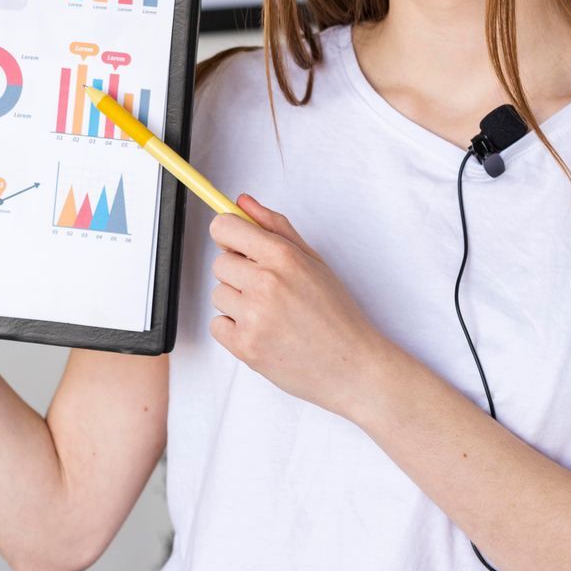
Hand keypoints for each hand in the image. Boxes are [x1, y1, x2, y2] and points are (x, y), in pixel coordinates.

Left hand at [208, 194, 393, 420]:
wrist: (353, 367)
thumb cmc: (337, 314)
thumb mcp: (314, 261)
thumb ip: (275, 227)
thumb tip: (242, 202)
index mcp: (283, 257)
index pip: (224, 228)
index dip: (228, 235)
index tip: (236, 245)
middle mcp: (265, 283)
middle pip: (219, 263)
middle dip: (239, 273)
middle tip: (270, 290)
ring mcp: (253, 316)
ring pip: (218, 294)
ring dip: (237, 303)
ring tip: (272, 315)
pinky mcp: (245, 347)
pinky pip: (217, 326)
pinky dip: (235, 331)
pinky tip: (264, 333)